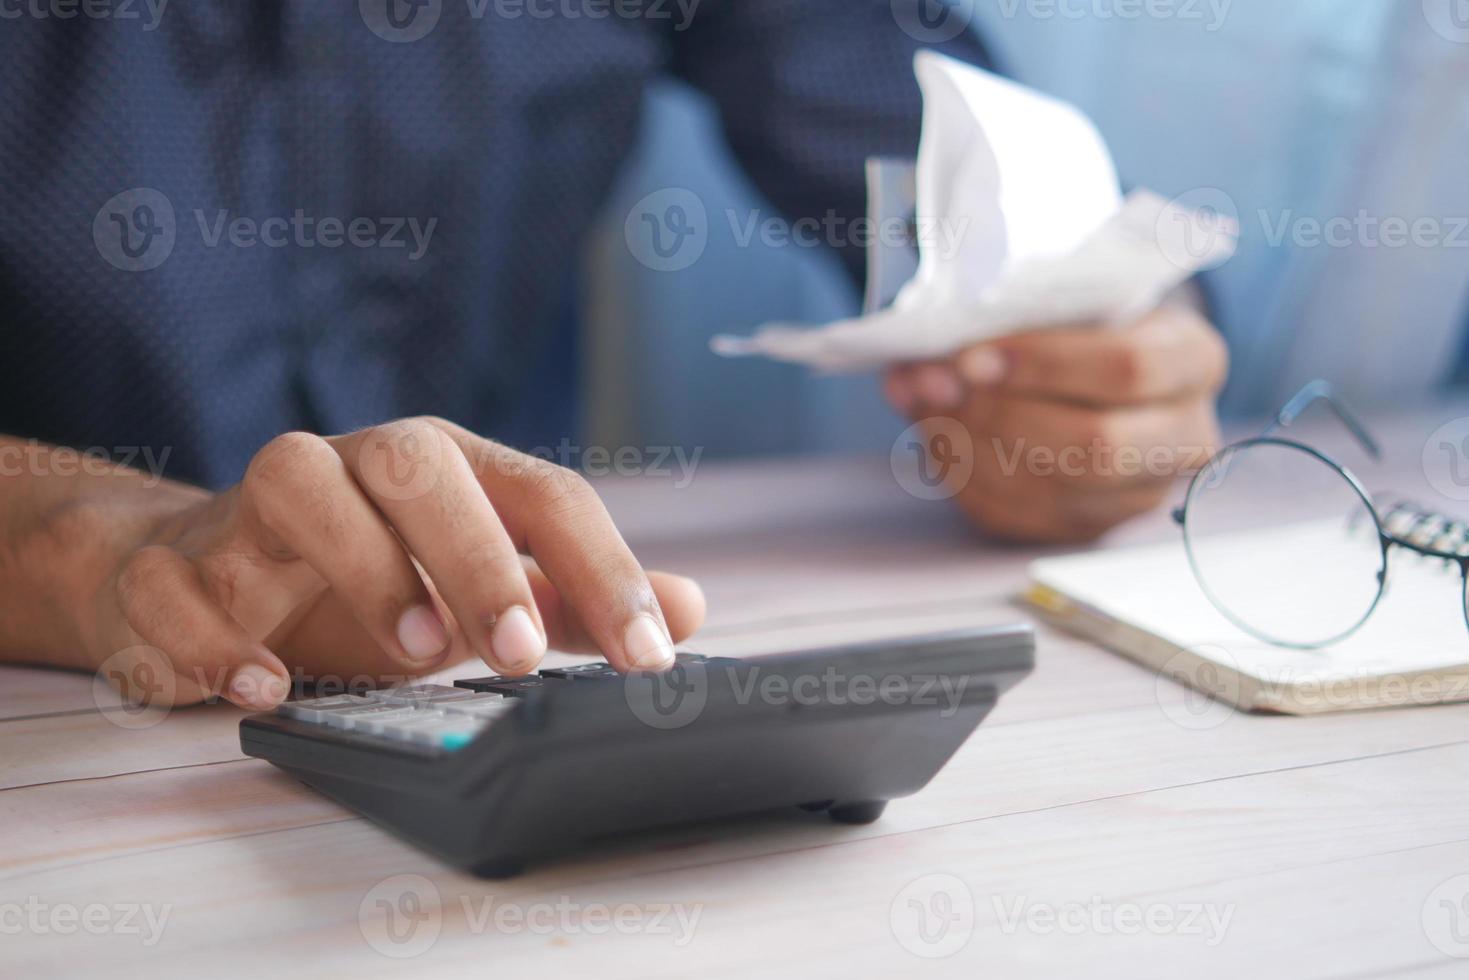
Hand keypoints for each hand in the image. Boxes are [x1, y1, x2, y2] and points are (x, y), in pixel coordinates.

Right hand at [48, 418, 704, 709]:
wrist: (204, 573)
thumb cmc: (366, 577)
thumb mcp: (480, 590)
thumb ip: (575, 600)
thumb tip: (688, 608)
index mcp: (450, 470)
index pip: (543, 493)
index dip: (603, 569)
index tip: (651, 655)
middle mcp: (358, 466)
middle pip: (419, 464)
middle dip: (478, 555)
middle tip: (520, 653)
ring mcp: (256, 507)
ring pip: (295, 477)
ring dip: (361, 561)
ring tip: (414, 652)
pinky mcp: (174, 564)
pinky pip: (177, 580)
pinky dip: (219, 635)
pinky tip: (270, 687)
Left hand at [885, 306, 1227, 542]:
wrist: (1094, 369)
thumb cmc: (1080, 325)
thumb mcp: (1063, 301)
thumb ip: (1000, 323)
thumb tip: (920, 369)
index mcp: (1193, 360)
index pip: (1128, 367)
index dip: (1042, 364)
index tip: (973, 356)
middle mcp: (1184, 436)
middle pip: (1095, 444)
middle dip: (1001, 415)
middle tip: (939, 386)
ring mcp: (1142, 493)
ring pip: (1053, 489)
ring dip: (970, 448)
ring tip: (927, 406)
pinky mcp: (1090, 529)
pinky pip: (1018, 518)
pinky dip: (964, 478)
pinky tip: (939, 439)